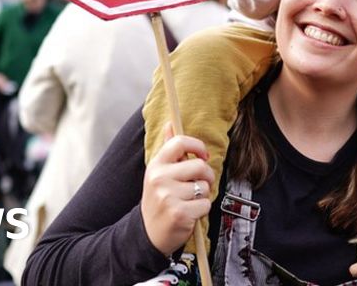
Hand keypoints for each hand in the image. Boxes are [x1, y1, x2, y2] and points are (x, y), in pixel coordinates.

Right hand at [141, 122, 214, 255]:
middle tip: (200, 184)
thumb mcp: (158, 173)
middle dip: (207, 175)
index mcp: (156, 165)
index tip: (203, 155)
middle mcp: (160, 178)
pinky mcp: (180, 213)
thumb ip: (167, 149)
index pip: (180, 142)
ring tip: (190, 200)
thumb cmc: (159, 200)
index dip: (197, 146)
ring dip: (203, 195)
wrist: (149, 233)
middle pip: (199, 166)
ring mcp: (169, 196)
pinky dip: (202, 210)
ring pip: (204, 187)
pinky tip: (190, 213)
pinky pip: (205, 204)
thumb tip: (170, 123)